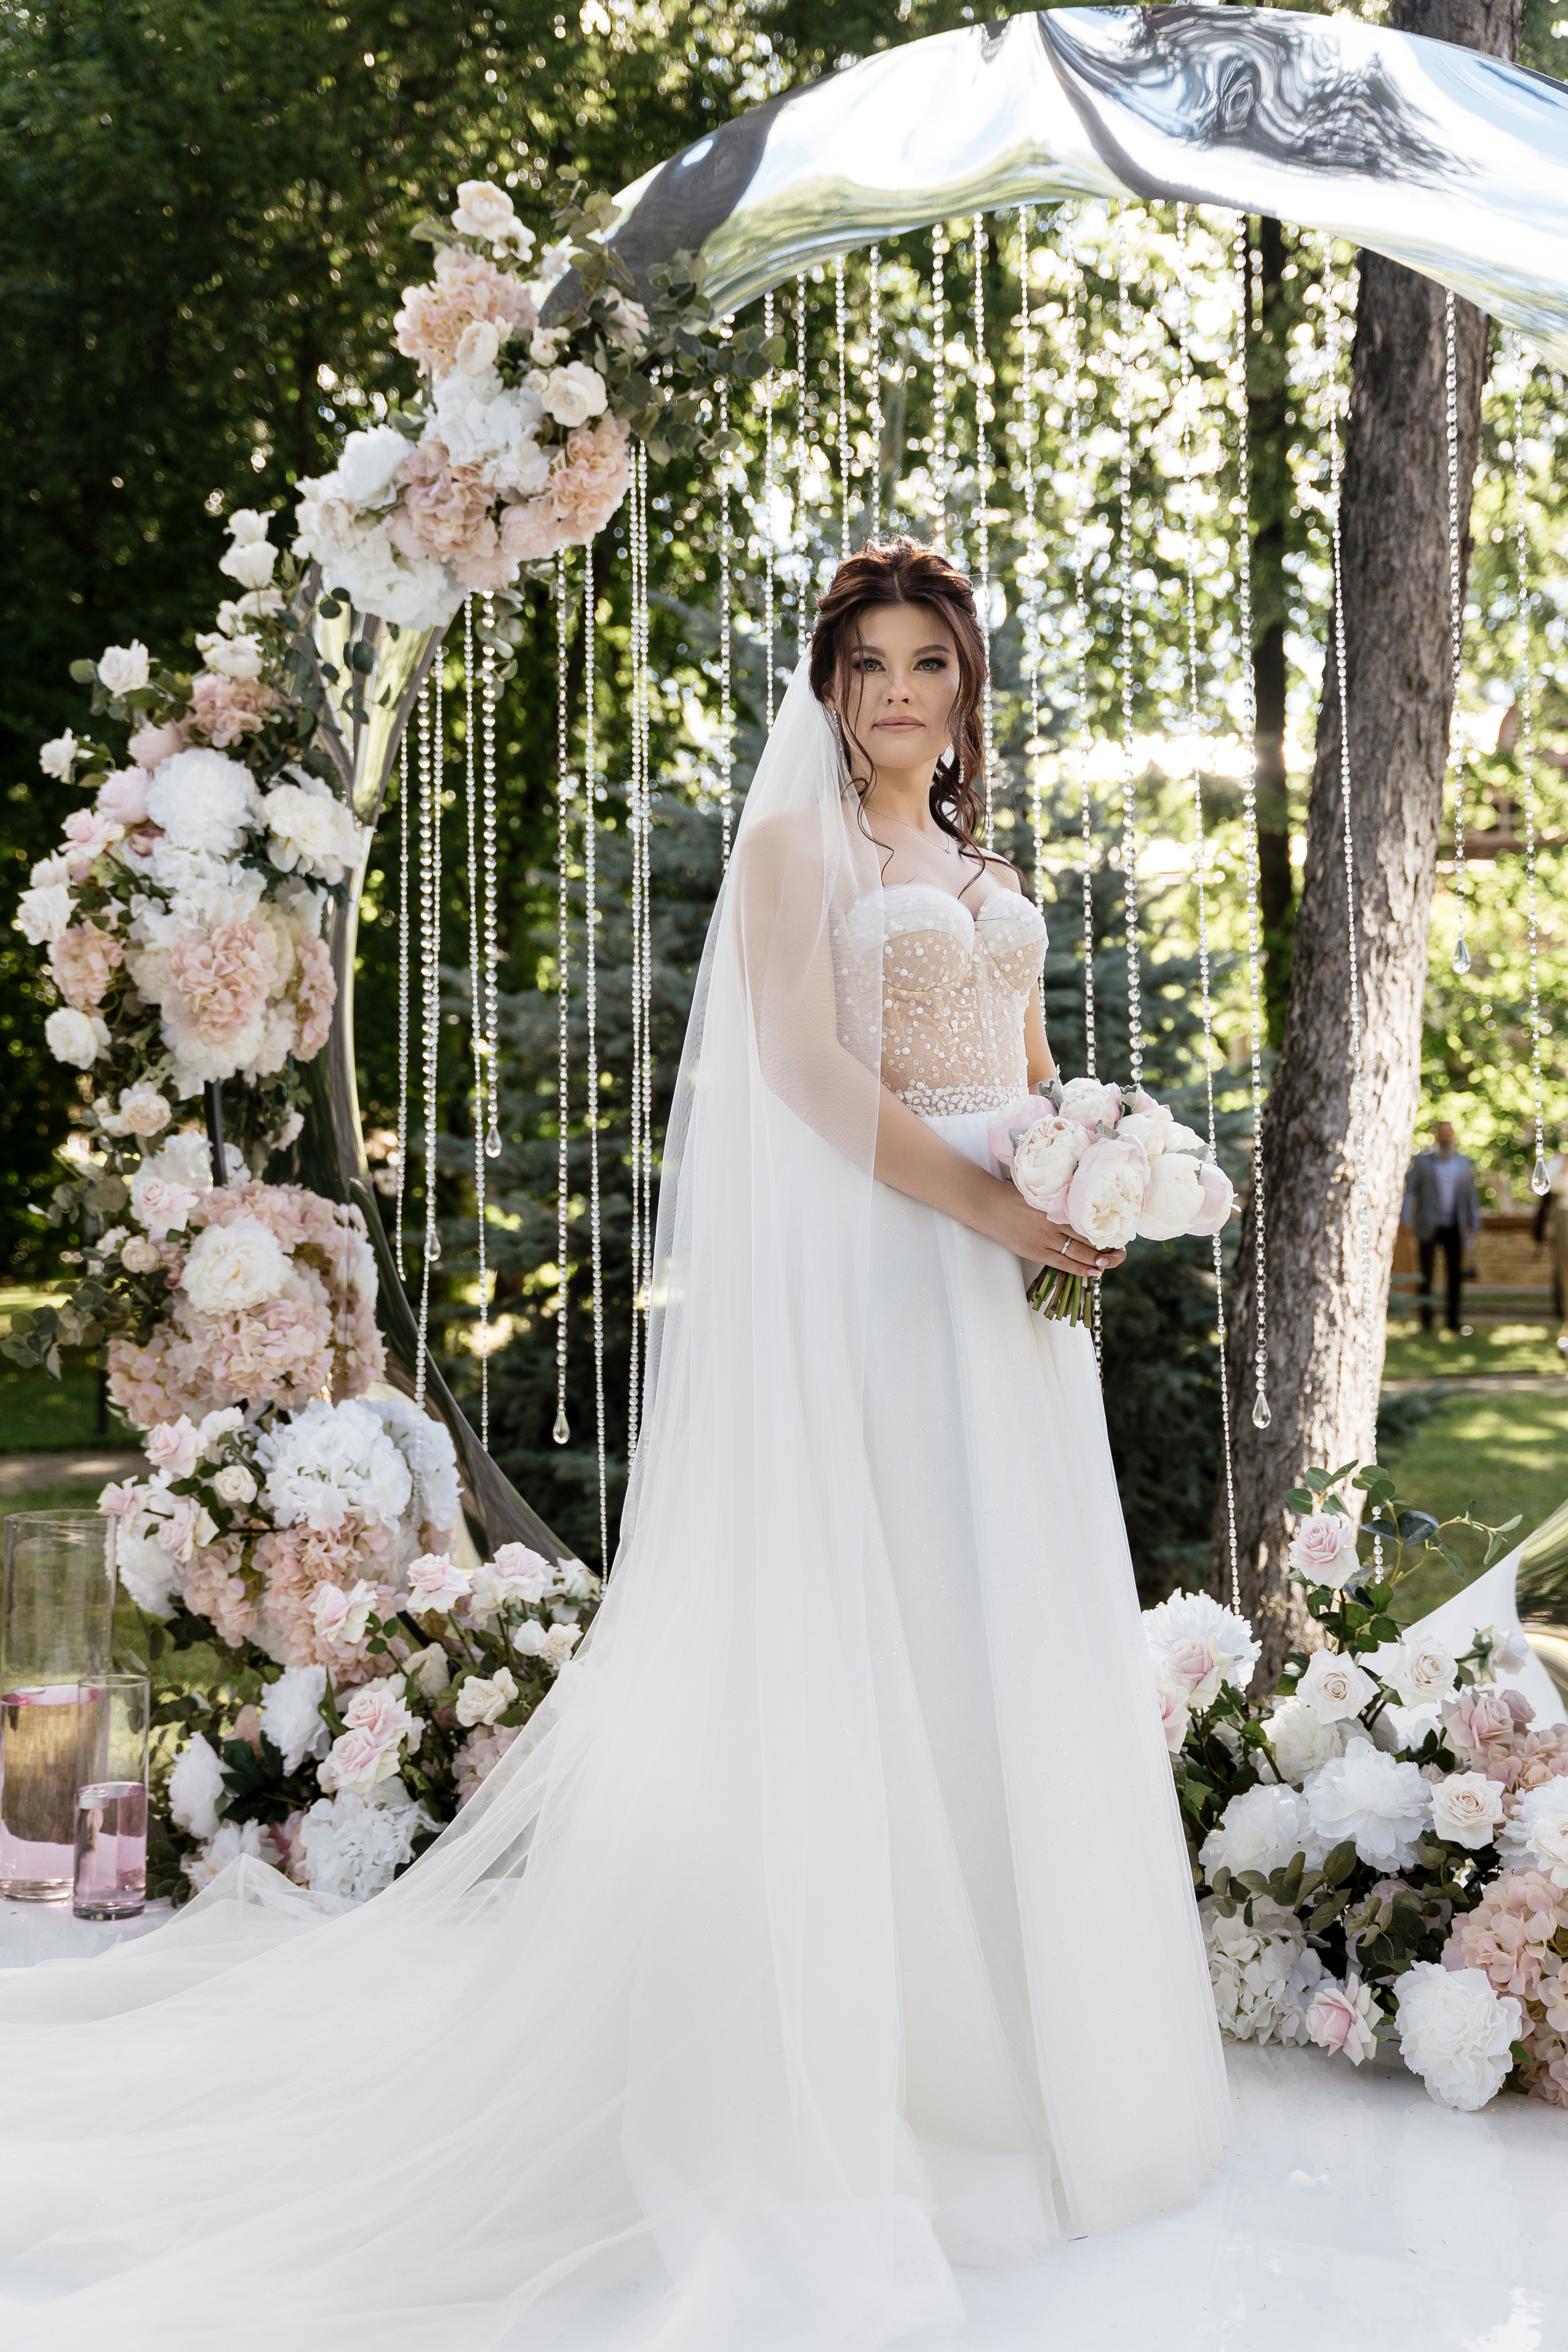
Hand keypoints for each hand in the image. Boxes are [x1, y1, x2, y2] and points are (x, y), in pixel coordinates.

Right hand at [983, 1183, 1124, 1277]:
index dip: (1106, 1230)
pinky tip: (1093, 1272)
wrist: (989, 1206)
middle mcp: (1056, 1224)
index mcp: (1059, 1207)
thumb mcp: (1042, 1195)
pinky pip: (1063, 1263)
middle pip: (1089, 1239)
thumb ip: (1060, 1203)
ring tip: (1110, 1263)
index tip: (1120, 1234)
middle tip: (1121, 1253)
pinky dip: (1080, 1268)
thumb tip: (1080, 1208)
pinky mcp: (1036, 1252)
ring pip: (1080, 1253)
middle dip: (1107, 1249)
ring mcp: (1046, 1240)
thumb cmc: (1014, 1197)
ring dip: (1098, 1260)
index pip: (1090, 1222)